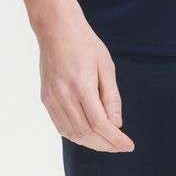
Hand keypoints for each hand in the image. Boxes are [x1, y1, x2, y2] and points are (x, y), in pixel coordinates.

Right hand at [36, 8, 135, 152]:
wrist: (57, 30)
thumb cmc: (85, 44)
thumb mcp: (106, 66)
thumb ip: (111, 97)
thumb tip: (117, 124)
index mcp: (81, 86)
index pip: (99, 124)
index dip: (115, 139)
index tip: (128, 145)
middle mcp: (64, 96)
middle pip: (86, 133)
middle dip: (105, 145)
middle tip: (120, 146)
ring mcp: (52, 99)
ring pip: (72, 133)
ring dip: (91, 143)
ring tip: (107, 143)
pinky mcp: (46, 99)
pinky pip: (61, 126)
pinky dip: (76, 135)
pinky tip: (88, 134)